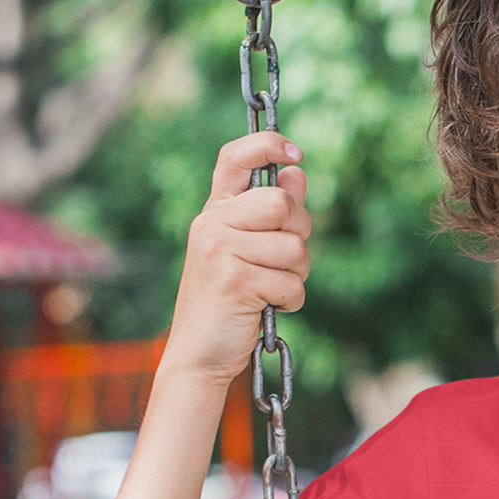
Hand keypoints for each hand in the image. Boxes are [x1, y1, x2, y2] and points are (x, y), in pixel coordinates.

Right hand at [162, 132, 310, 386]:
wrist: (199, 353)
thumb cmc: (228, 303)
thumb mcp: (247, 252)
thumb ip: (270, 216)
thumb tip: (296, 173)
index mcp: (215, 211)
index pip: (234, 158)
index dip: (266, 145)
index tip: (295, 153)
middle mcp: (212, 223)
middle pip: (282, 203)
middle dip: (299, 234)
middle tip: (284, 261)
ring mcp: (220, 250)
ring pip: (294, 247)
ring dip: (296, 275)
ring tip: (270, 290)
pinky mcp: (235, 280)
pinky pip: (292, 283)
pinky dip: (291, 301)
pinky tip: (268, 308)